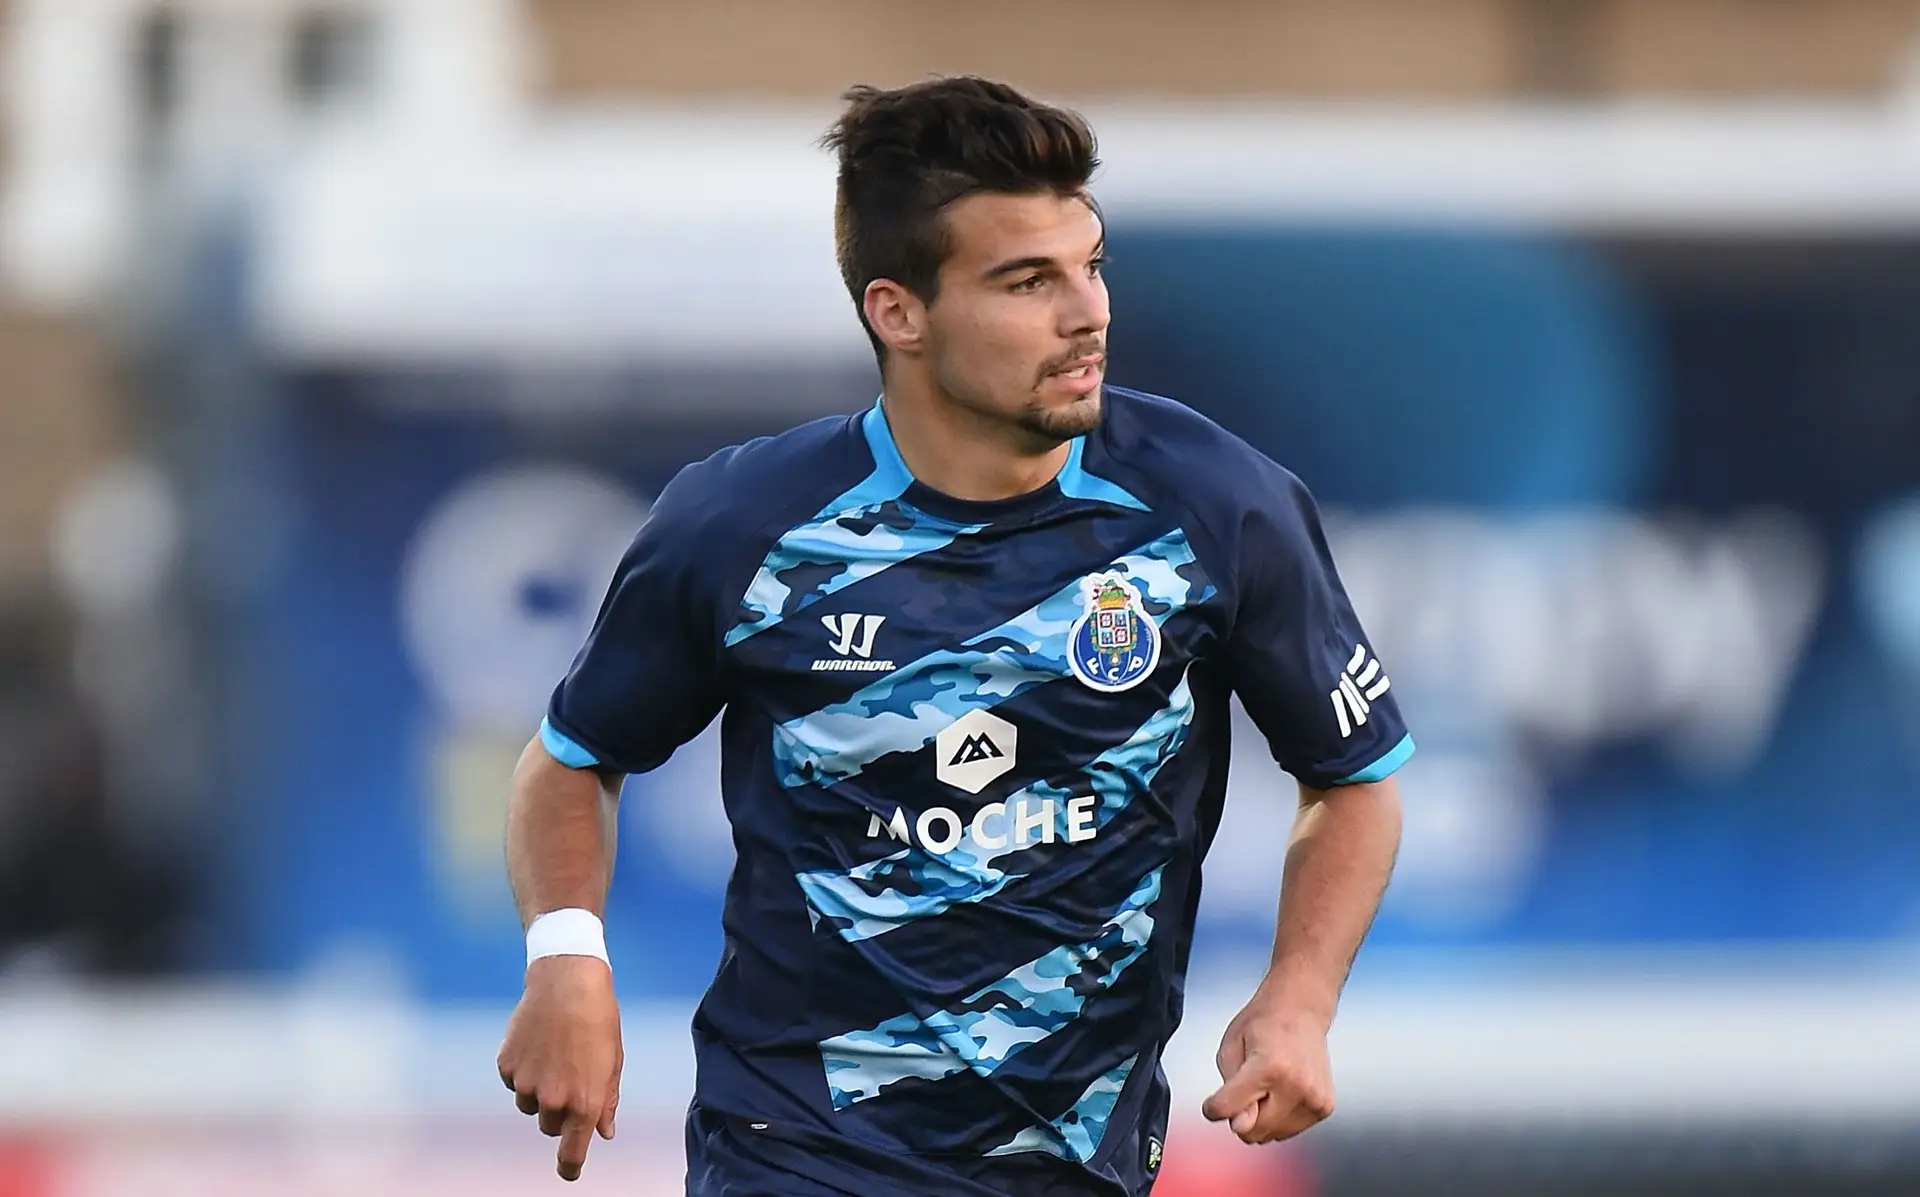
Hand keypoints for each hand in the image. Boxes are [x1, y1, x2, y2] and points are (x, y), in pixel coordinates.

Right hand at [497, 956, 623, 1180]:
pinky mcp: (506, 1066)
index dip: (570, 1166)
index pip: (572, 1152)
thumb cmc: (598, 1021)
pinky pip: (514, 1081)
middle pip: (550, 1127)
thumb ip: (606, 1102)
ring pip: (530, 1104)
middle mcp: (553, 1100)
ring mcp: (526, 1084)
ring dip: (540, 1089)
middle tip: (570, 1075)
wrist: (567, 982)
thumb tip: (604, 1132)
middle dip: (560, 1110)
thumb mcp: (612, 1063)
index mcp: (584, 1103)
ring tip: (555, 1053)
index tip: (569, 1171)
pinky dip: (524, 1069)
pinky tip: (538, 1042)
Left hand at [1200, 993, 1334, 1144]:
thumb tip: (1239, 1125)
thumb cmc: (1265, 1023)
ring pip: (1270, 1136)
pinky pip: (1288, 1132)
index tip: (1213, 1102)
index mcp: (1269, 1067)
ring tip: (1267, 1086)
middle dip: (1241, 1114)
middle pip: (1252, 1131)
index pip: (1228, 1109)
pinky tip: (1281, 1092)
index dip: (1214, 1108)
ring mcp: (1314, 1099)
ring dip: (1261, 1118)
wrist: (1301, 1010)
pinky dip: (1279, 1118)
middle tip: (1247, 1085)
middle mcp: (1296, 1085)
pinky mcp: (1324, 1108)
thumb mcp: (1230, 1046)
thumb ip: (1228, 1088)